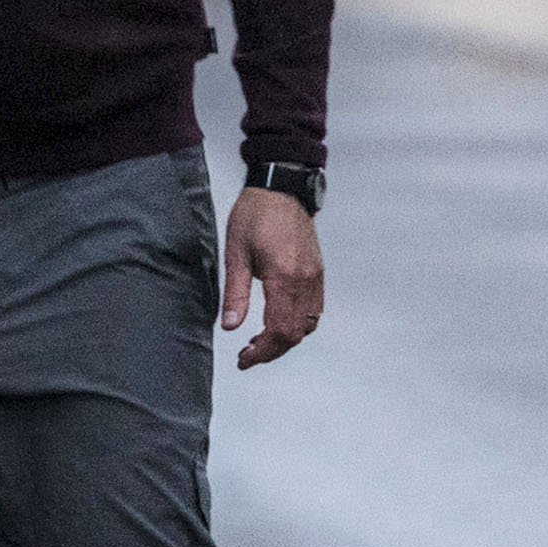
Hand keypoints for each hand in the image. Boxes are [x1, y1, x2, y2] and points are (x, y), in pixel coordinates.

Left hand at [221, 185, 322, 369]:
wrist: (282, 188)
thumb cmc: (256, 215)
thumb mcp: (236, 253)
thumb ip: (235, 293)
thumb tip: (230, 326)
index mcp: (284, 276)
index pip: (279, 330)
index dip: (262, 352)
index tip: (244, 359)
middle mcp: (305, 280)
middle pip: (296, 334)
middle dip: (272, 351)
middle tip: (247, 354)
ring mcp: (315, 276)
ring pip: (308, 325)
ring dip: (286, 339)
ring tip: (261, 340)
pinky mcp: (317, 272)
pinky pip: (315, 310)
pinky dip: (299, 324)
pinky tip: (279, 320)